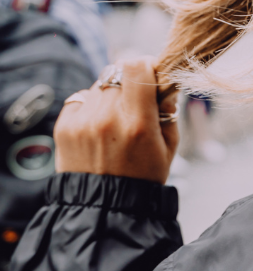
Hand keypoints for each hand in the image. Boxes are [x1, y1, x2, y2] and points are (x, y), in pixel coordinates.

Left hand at [55, 59, 178, 183]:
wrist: (105, 205)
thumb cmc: (144, 176)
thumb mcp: (170, 146)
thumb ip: (168, 110)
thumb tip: (163, 84)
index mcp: (138, 123)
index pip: (136, 67)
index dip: (147, 65)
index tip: (153, 77)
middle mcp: (107, 118)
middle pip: (118, 73)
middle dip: (130, 84)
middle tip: (137, 105)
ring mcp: (82, 121)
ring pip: (100, 85)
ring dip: (111, 95)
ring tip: (116, 123)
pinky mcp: (64, 125)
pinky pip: (81, 98)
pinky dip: (92, 107)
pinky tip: (99, 129)